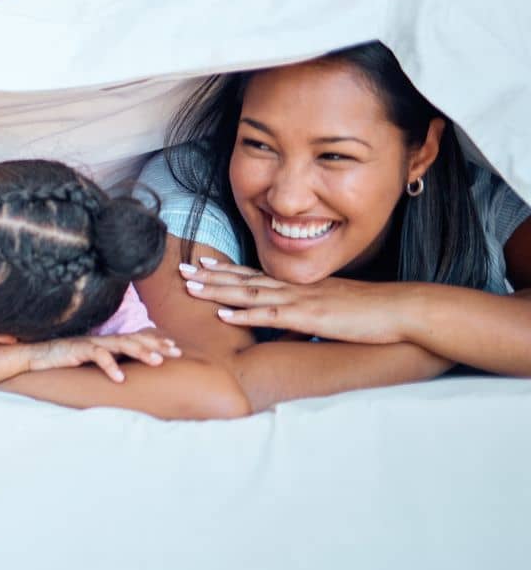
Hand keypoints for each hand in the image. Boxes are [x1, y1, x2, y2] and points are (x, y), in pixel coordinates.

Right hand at [21, 331, 182, 382]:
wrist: (35, 356)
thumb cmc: (64, 360)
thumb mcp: (91, 361)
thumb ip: (109, 361)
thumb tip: (128, 372)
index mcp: (107, 342)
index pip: (136, 338)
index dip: (156, 341)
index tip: (176, 348)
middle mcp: (102, 339)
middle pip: (134, 338)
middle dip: (156, 344)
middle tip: (176, 352)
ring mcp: (91, 343)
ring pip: (120, 344)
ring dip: (140, 352)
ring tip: (157, 362)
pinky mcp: (77, 349)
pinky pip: (97, 355)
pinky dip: (110, 366)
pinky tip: (120, 378)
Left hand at [178, 258, 414, 344]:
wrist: (401, 310)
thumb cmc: (373, 313)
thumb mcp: (335, 309)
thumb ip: (312, 312)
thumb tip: (296, 320)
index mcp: (301, 287)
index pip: (257, 274)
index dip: (227, 269)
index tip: (202, 263)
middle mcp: (295, 289)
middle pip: (244, 279)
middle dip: (210, 275)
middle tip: (180, 270)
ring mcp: (300, 301)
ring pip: (249, 292)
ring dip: (217, 289)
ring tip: (189, 286)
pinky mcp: (309, 317)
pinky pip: (270, 315)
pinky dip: (243, 313)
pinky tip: (222, 313)